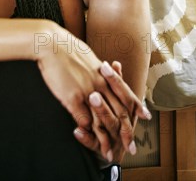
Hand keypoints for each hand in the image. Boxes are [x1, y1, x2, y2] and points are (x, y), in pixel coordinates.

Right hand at [36, 27, 149, 158]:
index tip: (145, 116)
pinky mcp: (73, 98)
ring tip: (109, 152)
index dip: (136, 106)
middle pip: (118, 111)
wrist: (50, 42)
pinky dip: (87, 133)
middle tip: (131, 145)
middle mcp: (100, 84)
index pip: (125, 93)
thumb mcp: (87, 56)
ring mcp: (87, 92)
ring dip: (106, 139)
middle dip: (125, 131)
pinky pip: (83, 120)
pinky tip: (87, 140)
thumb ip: (96, 68)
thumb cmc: (65, 46)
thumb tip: (103, 69)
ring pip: (102, 120)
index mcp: (104, 74)